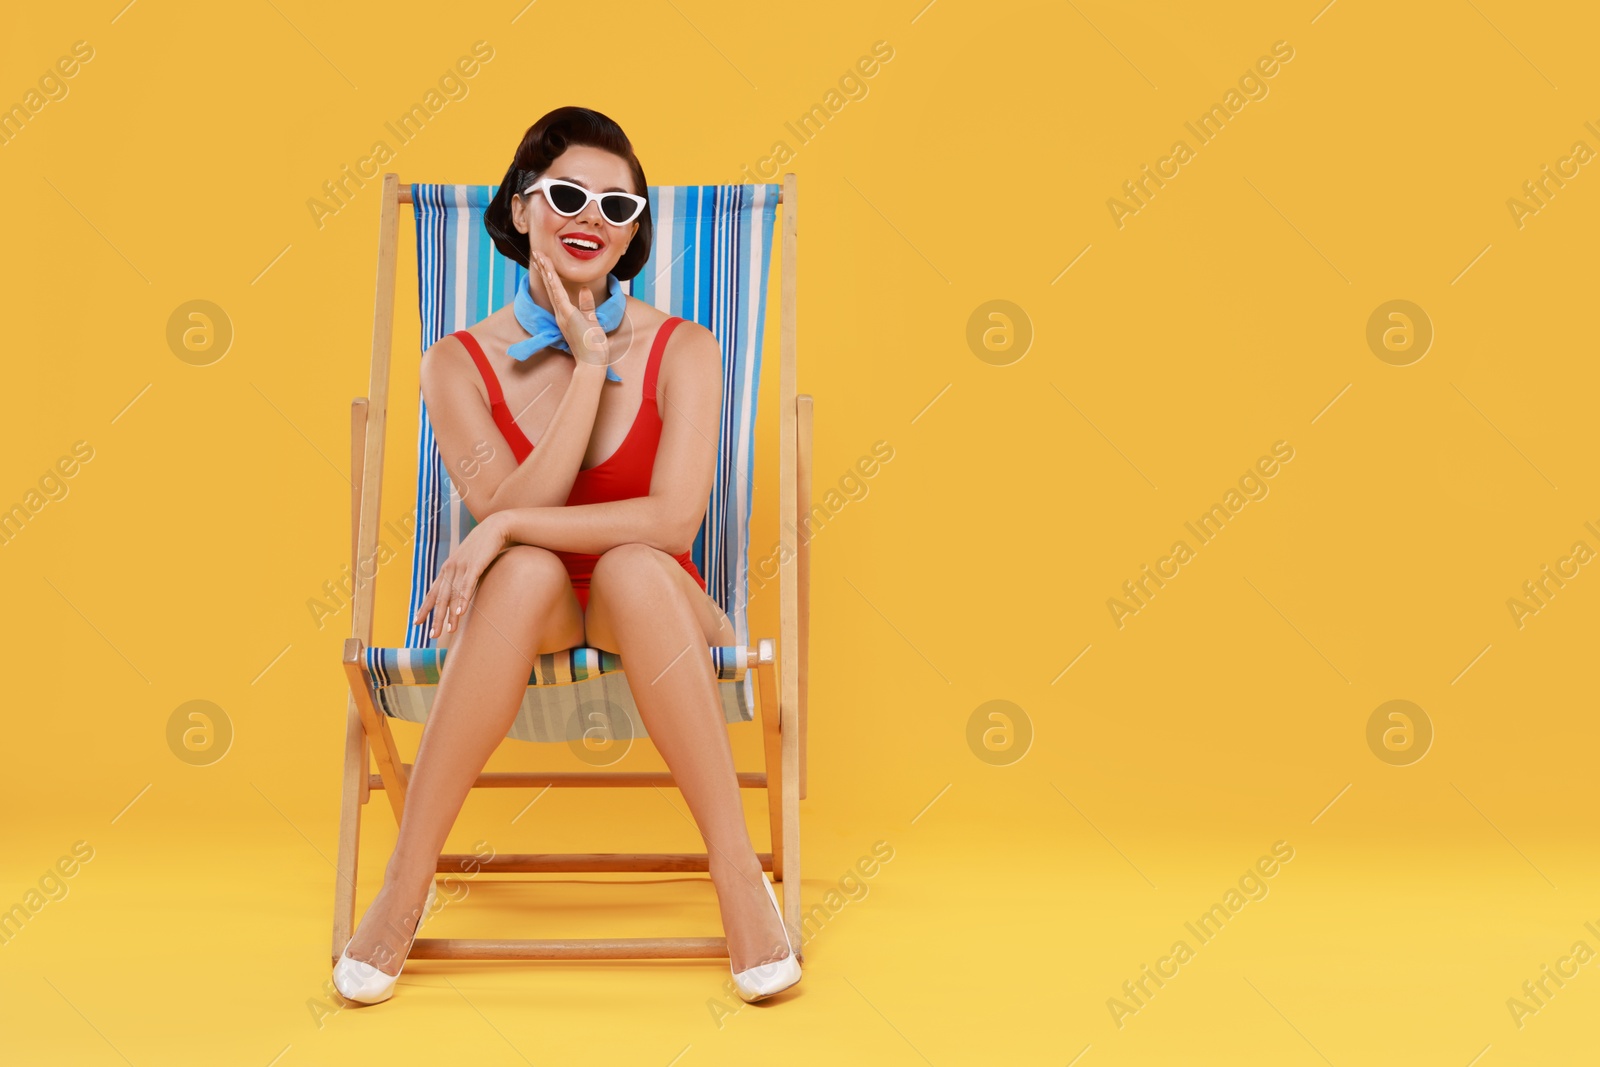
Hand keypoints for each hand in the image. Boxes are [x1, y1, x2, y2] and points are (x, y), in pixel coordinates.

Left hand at [412, 512, 511, 637]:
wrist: (495, 527)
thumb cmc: (483, 546)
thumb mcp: (469, 561)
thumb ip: (462, 575)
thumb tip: (460, 590)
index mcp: (447, 569)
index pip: (433, 592)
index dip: (424, 608)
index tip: (417, 622)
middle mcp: (450, 568)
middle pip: (440, 598)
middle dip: (436, 618)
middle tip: (433, 635)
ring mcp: (462, 566)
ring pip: (453, 595)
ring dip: (450, 614)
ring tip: (448, 630)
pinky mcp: (475, 565)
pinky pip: (467, 585)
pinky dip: (463, 599)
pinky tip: (461, 612)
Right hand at [529, 250, 612, 368]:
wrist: (592, 363)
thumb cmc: (593, 346)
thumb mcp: (591, 320)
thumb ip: (587, 305)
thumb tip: (584, 289)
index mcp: (566, 314)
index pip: (556, 290)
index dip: (550, 275)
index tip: (545, 262)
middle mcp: (561, 314)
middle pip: (550, 286)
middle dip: (544, 268)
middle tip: (536, 253)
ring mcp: (563, 315)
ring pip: (552, 288)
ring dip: (546, 271)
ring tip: (539, 256)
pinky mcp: (568, 317)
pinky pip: (559, 296)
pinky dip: (554, 283)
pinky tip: (549, 271)